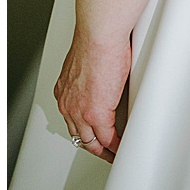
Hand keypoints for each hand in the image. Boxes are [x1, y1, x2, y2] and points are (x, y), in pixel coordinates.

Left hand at [55, 28, 128, 162]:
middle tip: (105, 151)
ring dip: (104, 149)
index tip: (95, 134)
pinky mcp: (98, 113)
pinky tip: (123, 146)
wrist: (99, 37)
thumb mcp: (88, 63)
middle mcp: (69, 105)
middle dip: (93, 145)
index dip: (85, 130)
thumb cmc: (97, 41)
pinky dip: (115, 144)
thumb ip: (94, 75)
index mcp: (65, 92)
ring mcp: (81, 111)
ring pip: (91, 140)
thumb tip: (107, 73)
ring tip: (116, 152)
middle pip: (80, 135)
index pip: (74, 119)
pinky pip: (107, 138)